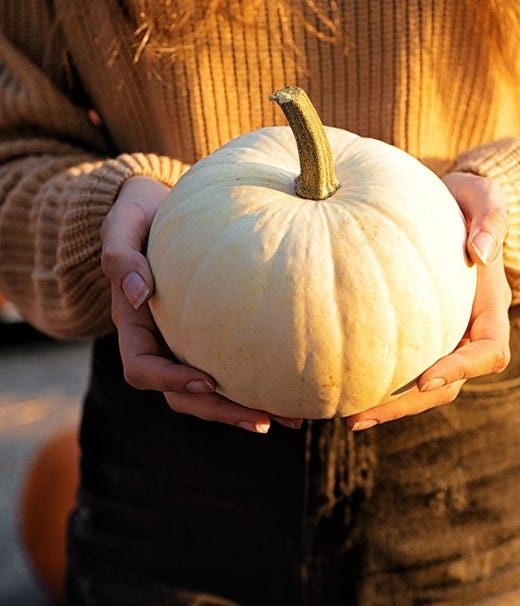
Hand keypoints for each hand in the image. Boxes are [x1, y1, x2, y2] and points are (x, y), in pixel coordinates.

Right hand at [101, 175, 292, 432]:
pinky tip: (291, 386)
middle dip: (220, 410)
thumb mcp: (123, 222)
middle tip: (263, 420)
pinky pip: (230, 364)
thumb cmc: (138, 212)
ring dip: (245, 408)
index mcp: (134, 324)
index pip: (142, 368)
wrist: (158, 207)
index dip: (171, 382)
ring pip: (210, 391)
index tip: (208, 382)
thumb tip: (137, 293)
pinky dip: (255, 381)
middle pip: (182, 394)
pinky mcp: (210, 333)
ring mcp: (185, 341)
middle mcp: (159, 341)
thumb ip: (120, 254)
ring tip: (289, 419)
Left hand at [346, 172, 511, 430]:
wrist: (450, 207)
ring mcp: (442, 335)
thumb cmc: (467, 200)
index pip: (488, 352)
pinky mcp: (417, 332)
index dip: (461, 370)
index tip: (424, 379)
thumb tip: (481, 252)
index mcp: (490, 306)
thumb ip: (490, 217)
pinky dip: (377, 380)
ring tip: (347, 416)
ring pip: (422, 385)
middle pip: (447, 384)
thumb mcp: (483, 195)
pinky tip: (343, 384)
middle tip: (361, 415)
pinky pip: (402, 364)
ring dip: (388, 405)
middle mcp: (467, 330)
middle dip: (408, 404)